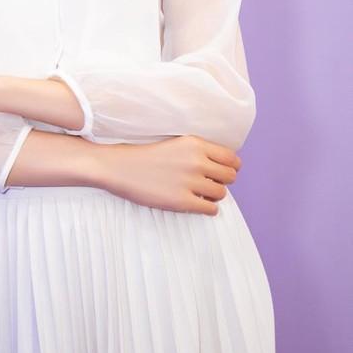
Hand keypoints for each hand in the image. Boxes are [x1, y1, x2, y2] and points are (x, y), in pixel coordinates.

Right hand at [100, 135, 241, 216]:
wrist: (120, 167)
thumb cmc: (146, 156)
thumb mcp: (176, 143)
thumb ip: (199, 151)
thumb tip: (222, 166)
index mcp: (195, 144)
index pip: (232, 158)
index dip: (231, 166)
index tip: (223, 171)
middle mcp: (196, 161)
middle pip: (231, 176)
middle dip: (224, 181)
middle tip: (211, 183)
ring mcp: (190, 182)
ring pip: (222, 194)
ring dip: (214, 196)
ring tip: (201, 194)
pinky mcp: (182, 201)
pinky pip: (210, 209)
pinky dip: (208, 209)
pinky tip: (197, 204)